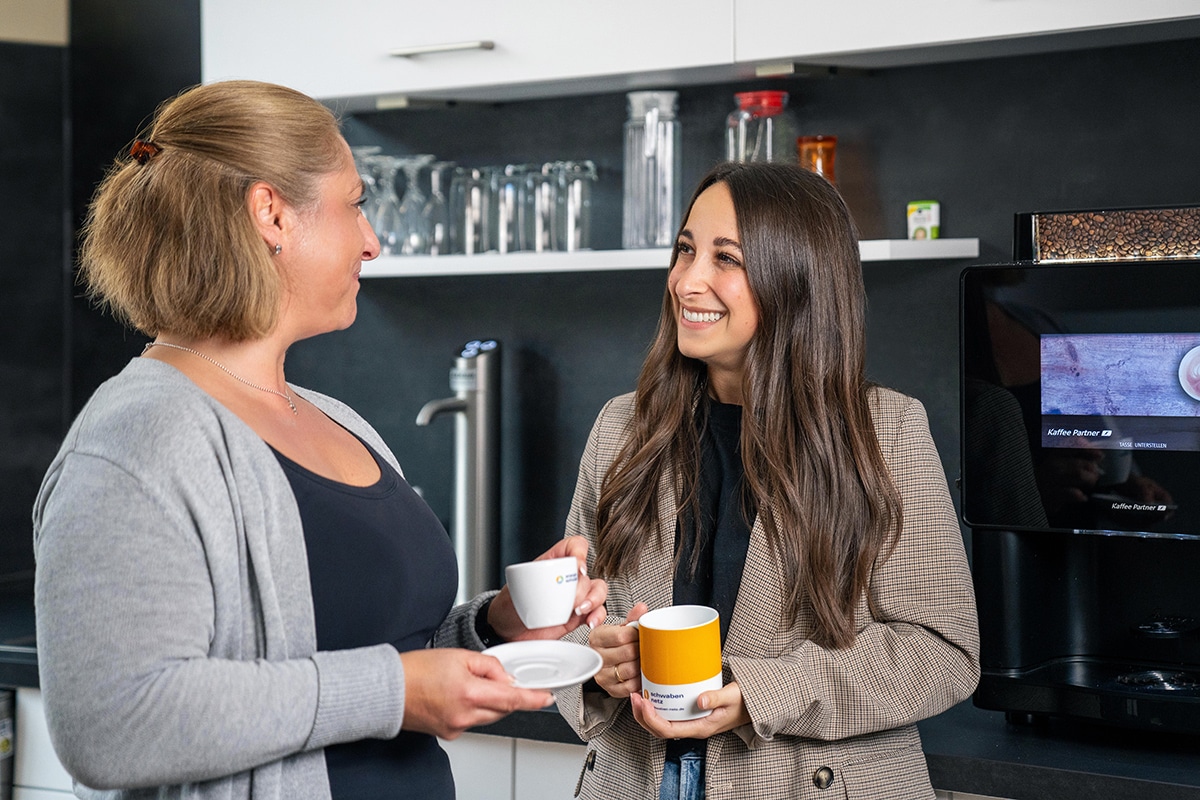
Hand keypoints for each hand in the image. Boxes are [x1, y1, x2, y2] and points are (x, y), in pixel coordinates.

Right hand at [399, 648, 553, 739]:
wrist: (387, 689)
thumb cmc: (416, 670)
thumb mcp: (459, 656)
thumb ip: (488, 666)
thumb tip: (505, 678)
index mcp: (470, 693)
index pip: (512, 699)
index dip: (534, 699)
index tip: (547, 698)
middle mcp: (465, 715)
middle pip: (502, 708)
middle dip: (505, 694)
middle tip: (492, 678)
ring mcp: (457, 727)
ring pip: (488, 716)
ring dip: (489, 702)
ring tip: (466, 683)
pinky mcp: (449, 733)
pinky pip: (472, 721)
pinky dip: (473, 708)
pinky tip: (457, 695)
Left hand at [489, 536, 608, 640]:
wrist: (507, 630)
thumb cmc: (510, 604)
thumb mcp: (515, 589)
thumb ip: (533, 584)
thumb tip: (551, 585)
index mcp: (552, 562)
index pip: (573, 546)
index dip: (579, 552)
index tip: (578, 568)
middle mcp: (566, 578)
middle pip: (587, 573)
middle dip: (582, 588)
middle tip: (570, 601)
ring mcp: (574, 597)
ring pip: (598, 590)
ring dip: (594, 600)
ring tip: (579, 611)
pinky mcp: (578, 615)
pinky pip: (598, 612)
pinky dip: (598, 616)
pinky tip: (589, 622)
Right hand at [589, 603, 647, 697]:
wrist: (607, 659)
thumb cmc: (615, 642)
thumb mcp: (621, 627)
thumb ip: (632, 617)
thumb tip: (642, 608)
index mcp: (597, 637)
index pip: (620, 636)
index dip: (636, 635)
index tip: (641, 634)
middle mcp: (597, 657)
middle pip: (627, 653)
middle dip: (640, 649)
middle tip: (646, 646)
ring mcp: (602, 675)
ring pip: (629, 670)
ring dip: (642, 664)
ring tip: (645, 658)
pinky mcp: (611, 689)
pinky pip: (630, 686)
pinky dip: (640, 679)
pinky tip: (641, 672)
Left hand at [629, 681, 749, 740]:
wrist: (752, 705)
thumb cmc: (743, 702)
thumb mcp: (733, 696)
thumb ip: (717, 697)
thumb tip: (700, 700)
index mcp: (699, 727)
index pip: (668, 730)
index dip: (651, 718)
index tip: (644, 702)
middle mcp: (692, 728)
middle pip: (658, 730)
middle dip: (642, 716)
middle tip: (635, 696)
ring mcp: (690, 722)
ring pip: (660, 724)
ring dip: (645, 713)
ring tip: (638, 695)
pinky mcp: (689, 715)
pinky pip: (668, 715)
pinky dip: (655, 708)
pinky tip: (652, 695)